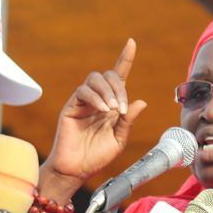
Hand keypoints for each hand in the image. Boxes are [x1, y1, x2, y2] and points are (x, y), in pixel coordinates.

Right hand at [42, 39, 147, 188]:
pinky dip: (95, 97)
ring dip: (108, 92)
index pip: (119, 76)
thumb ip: (128, 120)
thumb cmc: (97, 156)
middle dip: (118, 88)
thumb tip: (141, 101)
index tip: (132, 42)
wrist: (77, 169)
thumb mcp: (119, 139)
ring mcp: (84, 101)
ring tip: (112, 110)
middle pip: (108, 75)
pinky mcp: (71, 105)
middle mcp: (98, 99)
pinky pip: (83, 91)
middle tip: (121, 109)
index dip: (125, 58)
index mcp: (111, 105)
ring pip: (95, 79)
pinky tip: (102, 110)